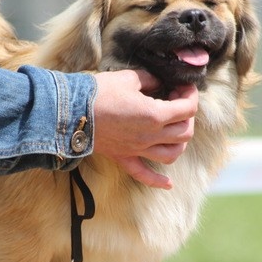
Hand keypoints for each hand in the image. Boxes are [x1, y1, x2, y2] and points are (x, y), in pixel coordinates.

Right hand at [92, 69, 197, 188]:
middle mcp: (150, 136)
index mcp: (154, 114)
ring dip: (179, 142)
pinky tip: (168, 184)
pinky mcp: (124, 157)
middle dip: (187, 116)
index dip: (190, 96)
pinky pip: (144, 174)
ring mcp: (138, 149)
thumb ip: (149, 81)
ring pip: (172, 154)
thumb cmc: (99, 93)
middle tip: (178, 104)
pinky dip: (158, 181)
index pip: (187, 109)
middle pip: (185, 132)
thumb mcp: (129, 78)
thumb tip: (157, 84)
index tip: (183, 88)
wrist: (71, 111)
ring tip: (174, 130)